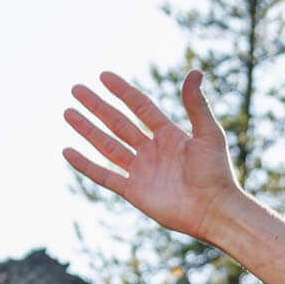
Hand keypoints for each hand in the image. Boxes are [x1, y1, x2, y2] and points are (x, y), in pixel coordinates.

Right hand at [61, 69, 238, 240]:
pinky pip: (104, 175)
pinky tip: (68, 151)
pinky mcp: (133, 191)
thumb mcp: (209, 134)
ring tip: (68, 112)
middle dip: (97, 106)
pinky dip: (85, 165)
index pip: (140, 107)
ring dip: (88, 129)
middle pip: (118, 123)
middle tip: (76, 89)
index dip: (123, 91)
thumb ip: (196, 104)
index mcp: (170, 136)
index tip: (104, 76)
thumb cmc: (216, 173)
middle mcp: (152, 151)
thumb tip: (195, 71)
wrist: (214, 211)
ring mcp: (141, 171)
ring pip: (107, 146)